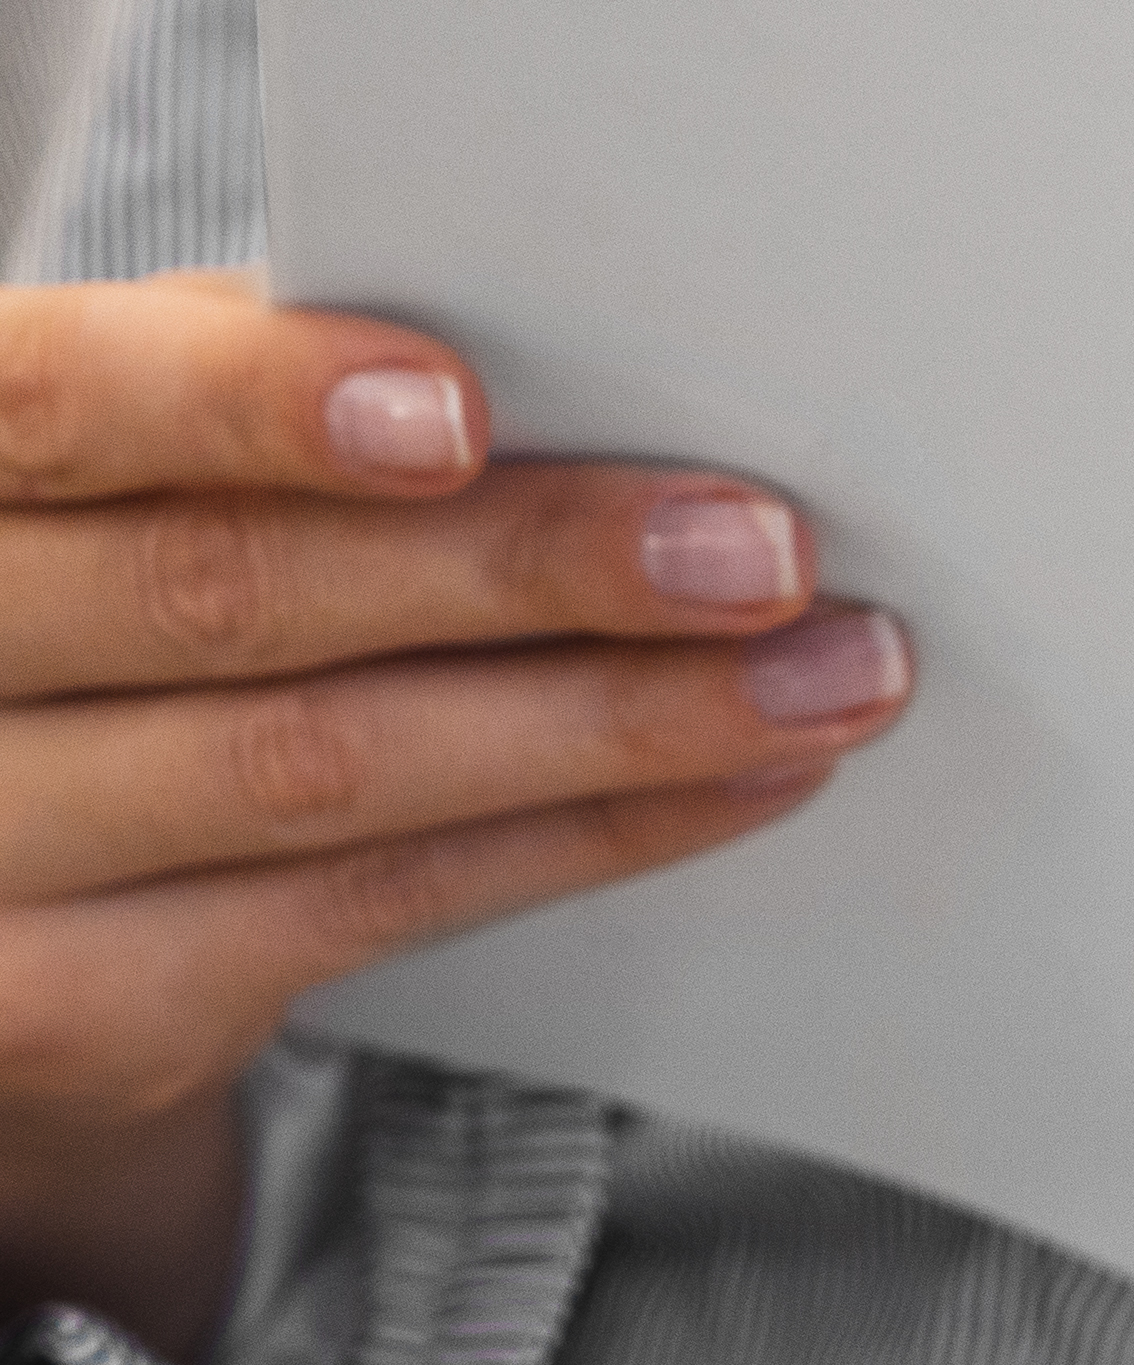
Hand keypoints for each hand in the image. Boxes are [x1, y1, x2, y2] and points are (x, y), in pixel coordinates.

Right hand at [0, 276, 911, 1364]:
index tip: (459, 410)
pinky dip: (581, 833)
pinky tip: (736, 780)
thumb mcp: (137, 467)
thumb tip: (582, 355)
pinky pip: (364, 906)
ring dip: (615, 720)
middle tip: (764, 550)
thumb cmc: (107, 577)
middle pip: (231, 595)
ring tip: (826, 675)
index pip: (54, 400)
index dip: (248, 401)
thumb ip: (270, 392)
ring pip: (323, 770)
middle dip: (529, 568)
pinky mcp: (69, 1009)